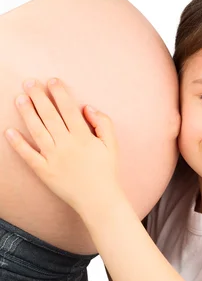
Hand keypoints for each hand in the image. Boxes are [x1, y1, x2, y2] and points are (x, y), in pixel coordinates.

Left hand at [4, 78, 122, 214]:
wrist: (98, 200)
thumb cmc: (106, 171)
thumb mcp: (112, 144)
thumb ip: (103, 122)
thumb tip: (87, 107)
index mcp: (83, 137)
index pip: (68, 109)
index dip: (59, 92)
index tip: (52, 80)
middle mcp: (66, 145)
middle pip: (50, 116)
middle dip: (38, 97)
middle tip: (29, 82)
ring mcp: (53, 158)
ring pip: (37, 131)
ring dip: (27, 113)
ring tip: (19, 98)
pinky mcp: (44, 171)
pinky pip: (28, 155)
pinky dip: (18, 144)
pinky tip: (9, 131)